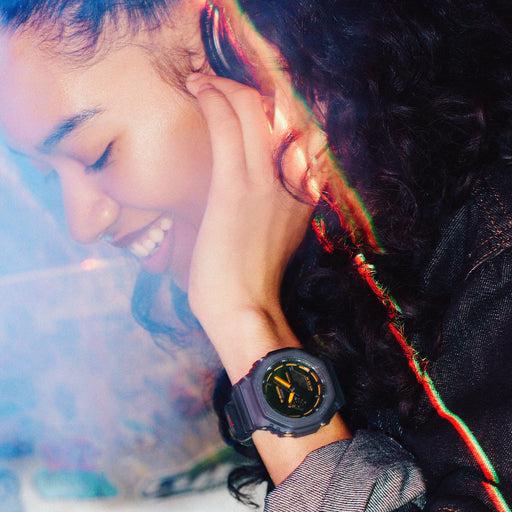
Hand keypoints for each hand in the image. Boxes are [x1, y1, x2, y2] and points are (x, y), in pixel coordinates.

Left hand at [185, 73, 314, 374]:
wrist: (243, 308)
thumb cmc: (250, 277)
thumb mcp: (278, 235)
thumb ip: (278, 204)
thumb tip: (261, 184)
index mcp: (304, 194)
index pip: (308, 133)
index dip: (280, 108)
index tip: (249, 102)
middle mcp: (291, 182)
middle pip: (283, 113)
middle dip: (249, 89)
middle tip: (220, 85)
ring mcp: (264, 185)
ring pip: (253, 113)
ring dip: (226, 87)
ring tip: (203, 82)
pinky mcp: (235, 191)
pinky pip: (228, 130)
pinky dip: (214, 101)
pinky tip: (199, 91)